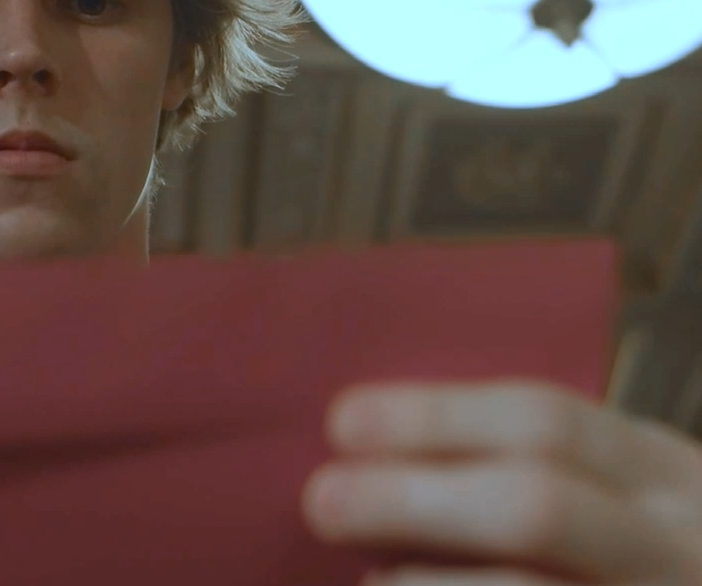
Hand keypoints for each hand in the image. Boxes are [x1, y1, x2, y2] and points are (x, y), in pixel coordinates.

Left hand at [302, 380, 701, 584]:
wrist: (688, 585)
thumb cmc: (640, 559)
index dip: (434, 419)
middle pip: (536, 505)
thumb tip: (371, 466)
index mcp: (661, 472)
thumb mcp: (621, 501)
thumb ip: (527, 474)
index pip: (543, 423)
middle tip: (321, 501)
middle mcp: (678, 545)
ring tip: (366, 582)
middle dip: (415, 499)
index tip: (341, 422)